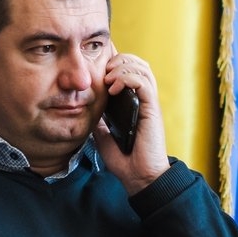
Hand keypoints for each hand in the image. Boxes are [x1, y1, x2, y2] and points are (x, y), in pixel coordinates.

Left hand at [95, 48, 169, 193]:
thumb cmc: (124, 159)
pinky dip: (127, 78)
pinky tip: (113, 88)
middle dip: (119, 59)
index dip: (115, 62)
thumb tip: (85, 107)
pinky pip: (144, 82)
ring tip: (108, 78)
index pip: (129, 70)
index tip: (97, 66)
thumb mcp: (103, 134)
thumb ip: (99, 119)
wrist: (139, 176)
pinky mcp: (152, 109)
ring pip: (142, 68)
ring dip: (122, 67)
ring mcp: (149, 103)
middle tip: (103, 70)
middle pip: (138, 63)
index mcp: (133, 102)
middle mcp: (143, 99)